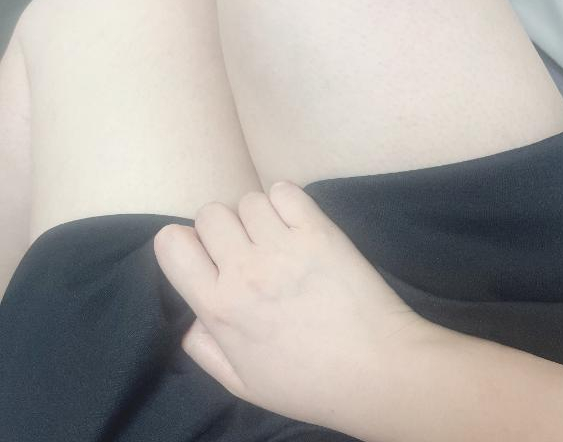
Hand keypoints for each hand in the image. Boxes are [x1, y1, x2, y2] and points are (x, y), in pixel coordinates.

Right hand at [154, 181, 424, 429]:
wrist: (378, 370)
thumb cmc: (309, 383)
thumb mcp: (243, 384)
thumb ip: (205, 349)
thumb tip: (190, 318)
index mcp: (219, 307)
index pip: (172, 243)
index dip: (185, 244)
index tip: (205, 256)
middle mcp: (244, 270)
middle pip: (210, 213)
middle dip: (222, 228)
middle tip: (246, 250)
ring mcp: (283, 246)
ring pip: (248, 200)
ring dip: (257, 216)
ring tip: (277, 239)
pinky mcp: (319, 230)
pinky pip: (284, 191)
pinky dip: (285, 200)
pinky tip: (296, 222)